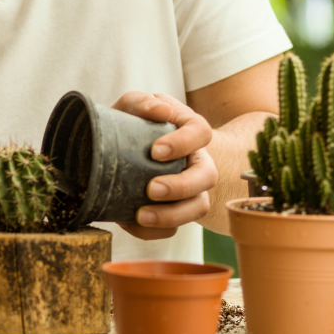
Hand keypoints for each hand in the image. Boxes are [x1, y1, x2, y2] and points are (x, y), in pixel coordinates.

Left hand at [110, 91, 217, 239]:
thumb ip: (143, 102)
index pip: (201, 132)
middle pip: (207, 177)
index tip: (155, 151)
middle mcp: (197, 160)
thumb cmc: (136, 122)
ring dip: (172, 216)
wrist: (125, 147)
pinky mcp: (176, 211)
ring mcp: (191, 189)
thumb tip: (159, 111)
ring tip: (141, 215)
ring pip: (198, 207)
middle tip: (152, 189)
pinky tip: (129, 223)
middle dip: (181, 186)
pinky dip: (152, 231)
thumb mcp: (135, 105)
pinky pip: (174, 228)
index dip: (183, 143)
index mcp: (190, 130)